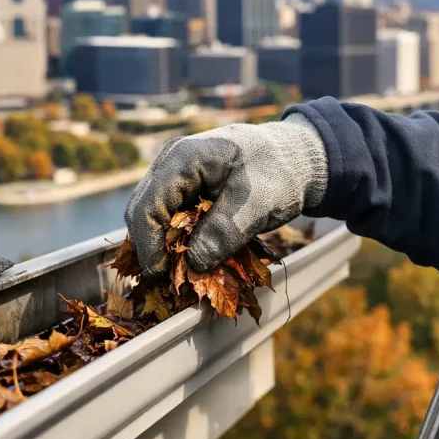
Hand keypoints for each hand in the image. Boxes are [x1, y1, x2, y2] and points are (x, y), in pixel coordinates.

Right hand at [124, 113, 327, 275]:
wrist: (296, 158)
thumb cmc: (279, 172)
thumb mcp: (257, 203)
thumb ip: (224, 231)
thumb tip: (193, 264)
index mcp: (183, 158)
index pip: (148, 205)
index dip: (149, 245)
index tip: (164, 275)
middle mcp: (171, 164)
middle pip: (143, 211)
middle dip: (154, 248)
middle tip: (173, 280)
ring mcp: (176, 176)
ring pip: (154, 217)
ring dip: (166, 246)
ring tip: (184, 272)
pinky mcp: (185, 189)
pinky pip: (170, 218)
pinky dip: (178, 240)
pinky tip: (194, 257)